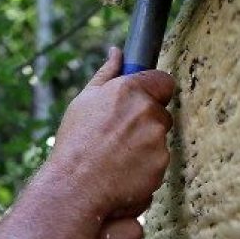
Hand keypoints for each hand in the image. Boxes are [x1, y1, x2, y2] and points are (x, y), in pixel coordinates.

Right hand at [48, 48, 174, 219]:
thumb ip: (107, 74)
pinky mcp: (162, 163)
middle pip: (161, 113)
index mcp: (130, 90)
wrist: (75, 186)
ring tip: (117, 157)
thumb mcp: (84, 101)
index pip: (164, 81)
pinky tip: (124, 171)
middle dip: (146, 122)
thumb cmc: (75, 142)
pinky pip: (158, 161)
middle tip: (119, 137)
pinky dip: (146, 166)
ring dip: (145, 146)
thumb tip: (117, 52)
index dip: (154, 92)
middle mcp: (148, 111)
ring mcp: (157, 138)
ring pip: (159, 139)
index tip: (143, 101)